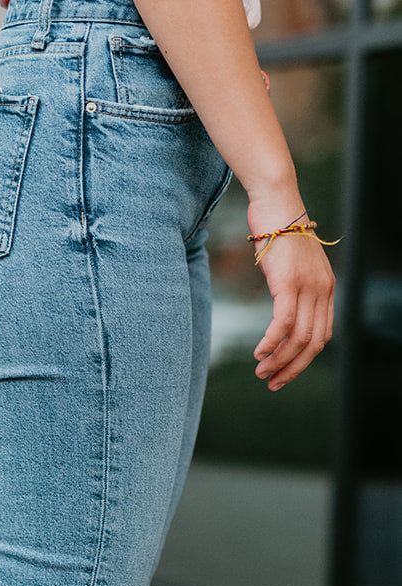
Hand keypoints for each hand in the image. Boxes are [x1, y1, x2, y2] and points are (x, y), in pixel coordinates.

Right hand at [247, 201, 335, 391]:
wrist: (276, 202)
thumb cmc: (277, 231)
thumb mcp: (291, 263)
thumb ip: (293, 286)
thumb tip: (282, 306)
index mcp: (326, 288)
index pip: (322, 335)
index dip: (303, 360)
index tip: (284, 372)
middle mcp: (322, 290)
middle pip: (313, 343)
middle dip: (292, 368)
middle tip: (272, 382)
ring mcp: (308, 286)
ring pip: (298, 337)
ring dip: (279, 360)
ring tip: (261, 372)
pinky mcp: (289, 282)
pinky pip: (282, 323)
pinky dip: (271, 343)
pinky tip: (259, 353)